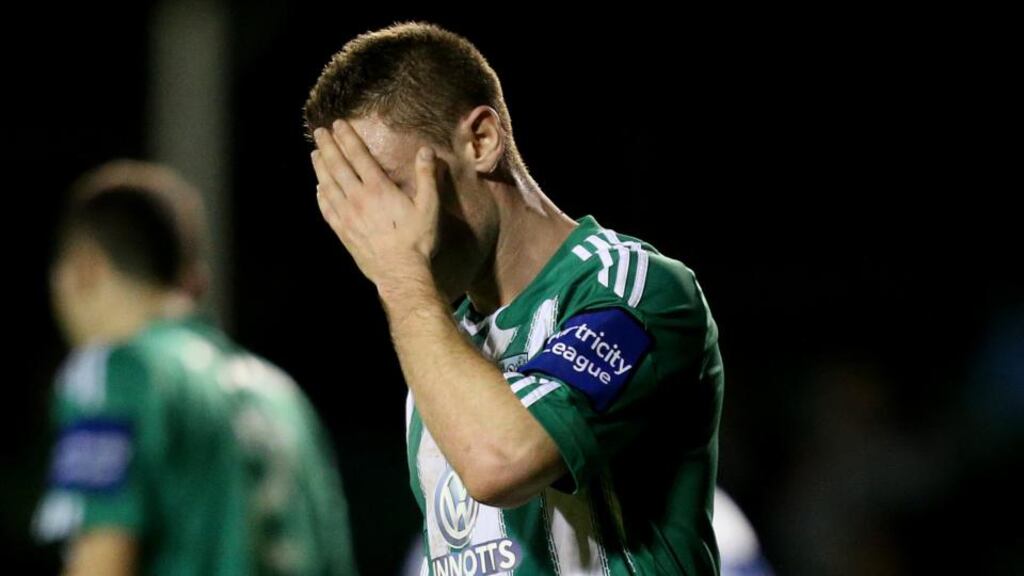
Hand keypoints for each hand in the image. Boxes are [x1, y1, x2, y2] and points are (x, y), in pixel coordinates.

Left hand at [312, 120, 439, 290]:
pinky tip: (318, 189)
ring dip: (320, 168)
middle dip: (328, 147)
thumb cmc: (417, 239)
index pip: (358, 156)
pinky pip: (327, 210)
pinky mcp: (343, 232)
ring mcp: (347, 215)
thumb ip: (427, 176)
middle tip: (319, 133)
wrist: (400, 271)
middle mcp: (358, 198)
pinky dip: (321, 196)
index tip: (338, 125)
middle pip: (338, 166)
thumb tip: (426, 150)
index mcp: (378, 188)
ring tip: (314, 154)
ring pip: (328, 185)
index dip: (347, 138)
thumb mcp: (429, 206)